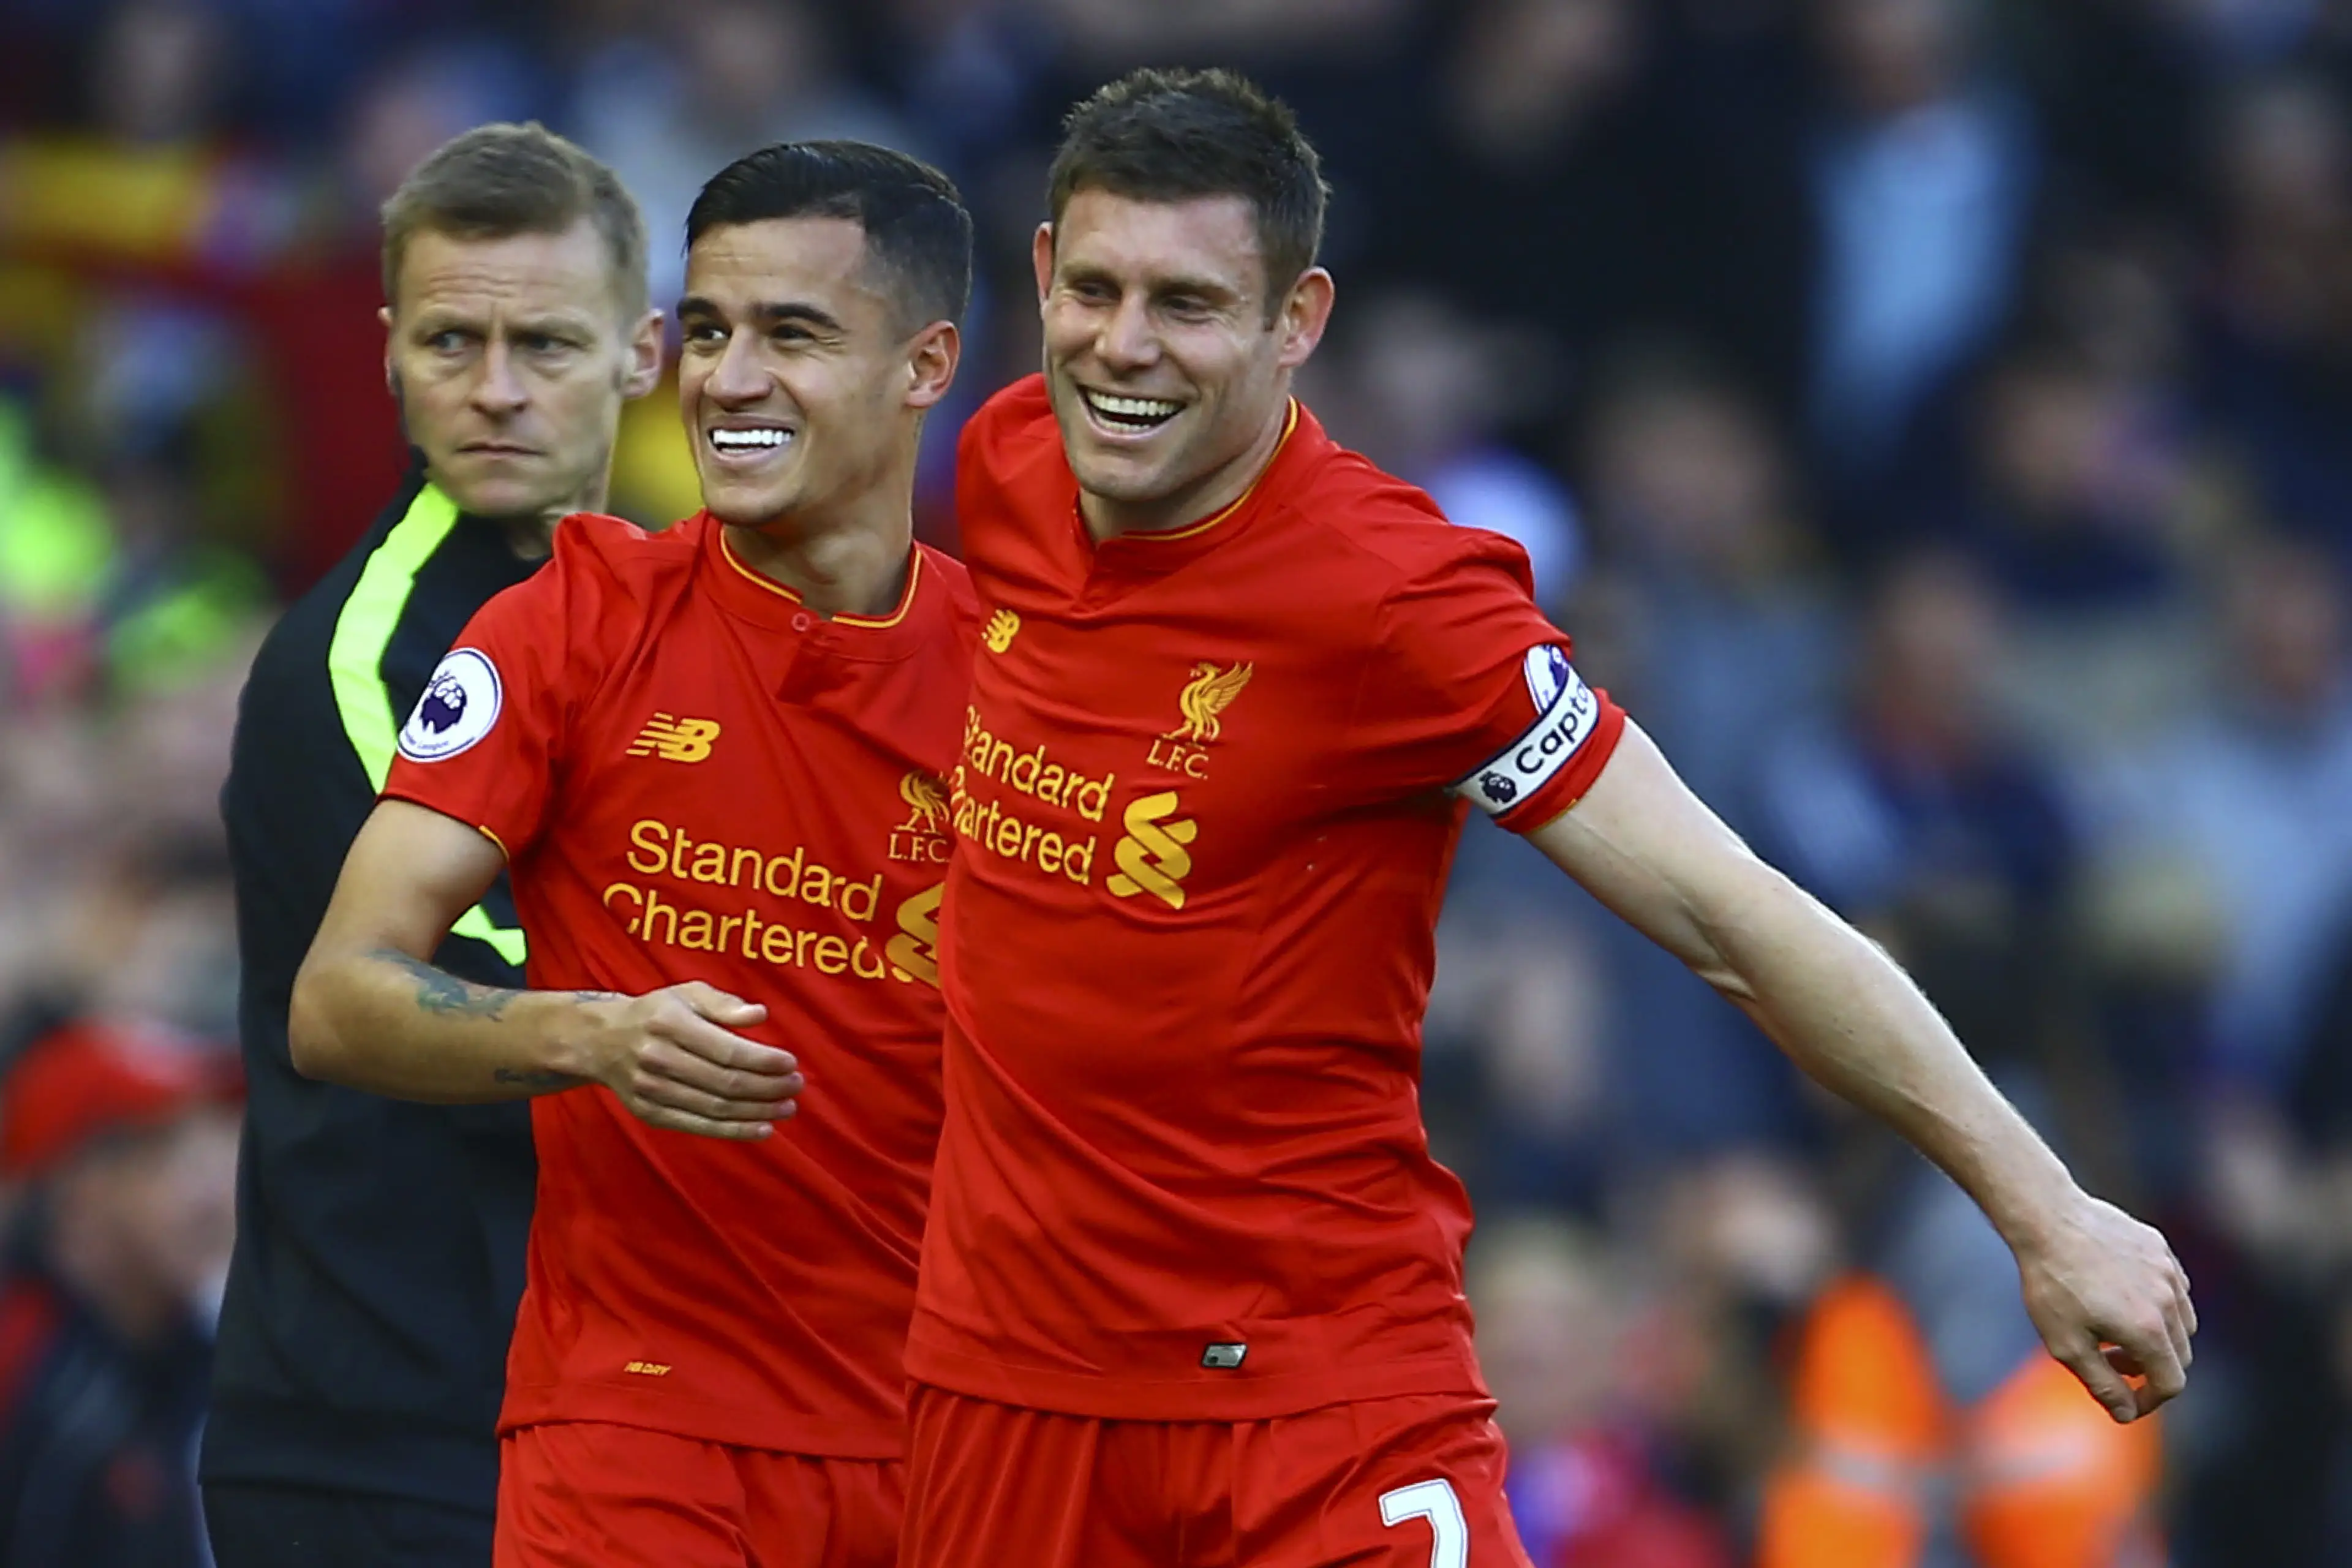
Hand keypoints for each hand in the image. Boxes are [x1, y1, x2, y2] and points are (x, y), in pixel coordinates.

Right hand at [575, 982, 800, 1139]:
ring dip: (757, 1112)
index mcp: (670, 1024)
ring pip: (715, 1108)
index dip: (763, 1061)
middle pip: (724, 1082)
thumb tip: (760, 1015)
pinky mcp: (650, 1113)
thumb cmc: (656, 1013)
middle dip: (767, 1087)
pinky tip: (762, 1128)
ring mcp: (651, 1090)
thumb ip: (723, 1003)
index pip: (727, 1050)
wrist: (601, 1042)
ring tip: (786, 1108)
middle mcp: (658, 1058)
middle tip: (796, 1086)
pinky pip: (698, 1126)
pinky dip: (733, 1131)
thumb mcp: (686, 994)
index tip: (791, 1063)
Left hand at [2013, 1190, 2196, 1421]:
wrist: (2046, 1218)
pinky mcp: (2161, 1249)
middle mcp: (2168, 1301)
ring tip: (2114, 1329)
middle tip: (2110, 1360)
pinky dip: (2158, 1305)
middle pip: (2179, 1355)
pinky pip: (2174, 1289)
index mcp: (2148, 1330)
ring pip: (2182, 1322)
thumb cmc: (2051, 1283)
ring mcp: (2169, 1272)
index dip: (2149, 1401)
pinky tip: (2121, 1298)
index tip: (2125, 1402)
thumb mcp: (2066, 1344)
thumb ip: (2101, 1384)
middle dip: (2150, 1370)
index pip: (2171, 1383)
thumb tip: (2125, 1414)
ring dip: (2158, 1337)